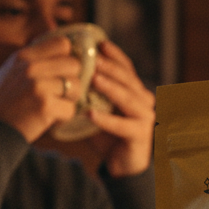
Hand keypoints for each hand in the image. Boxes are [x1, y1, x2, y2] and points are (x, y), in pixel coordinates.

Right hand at [0, 36, 82, 142]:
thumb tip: (65, 52)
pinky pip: (70, 109)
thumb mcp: (10, 72)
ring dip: (69, 100)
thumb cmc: (1, 104)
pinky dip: (63, 118)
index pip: (62, 43)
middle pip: (74, 64)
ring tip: (54, 106)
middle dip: (71, 80)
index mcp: (23, 56)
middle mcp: (31, 67)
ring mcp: (38, 86)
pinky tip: (50, 119)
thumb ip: (33, 61)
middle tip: (59, 94)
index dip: (68, 57)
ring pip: (76, 86)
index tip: (63, 71)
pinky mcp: (45, 106)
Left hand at [87, 40, 154, 177]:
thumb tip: (63, 72)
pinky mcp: (140, 135)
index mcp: (135, 91)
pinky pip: (122, 125)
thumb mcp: (97, 108)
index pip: (126, 68)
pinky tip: (90, 114)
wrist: (122, 165)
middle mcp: (144, 101)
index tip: (99, 43)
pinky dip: (106, 120)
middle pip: (128, 79)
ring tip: (93, 79)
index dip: (114, 55)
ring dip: (110, 88)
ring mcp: (145, 117)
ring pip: (127, 99)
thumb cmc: (107, 134)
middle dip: (110, 67)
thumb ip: (87, 93)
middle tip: (93, 58)